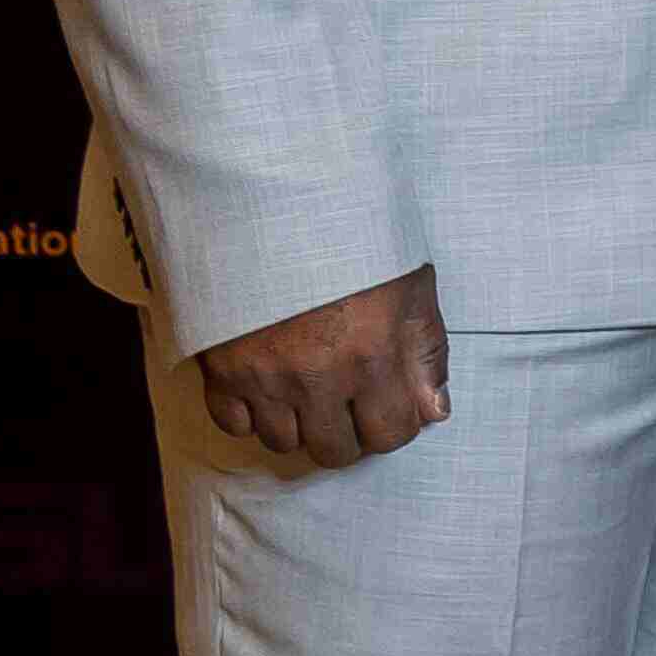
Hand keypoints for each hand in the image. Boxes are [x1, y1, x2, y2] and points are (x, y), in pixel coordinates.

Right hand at [190, 262, 448, 469]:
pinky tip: (267, 385)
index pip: (390, 435)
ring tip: (308, 388)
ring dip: (300, 425)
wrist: (276, 205)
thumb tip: (434, 410)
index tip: (389, 406)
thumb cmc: (352, 237)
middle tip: (349, 402)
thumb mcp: (411, 283)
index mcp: (372, 355)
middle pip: (334, 450)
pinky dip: (251, 414)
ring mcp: (264, 378)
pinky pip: (233, 425)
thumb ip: (426, 351)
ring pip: (283, 443)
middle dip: (349, 433)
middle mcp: (318, 377)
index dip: (394, 425)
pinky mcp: (220, 370)